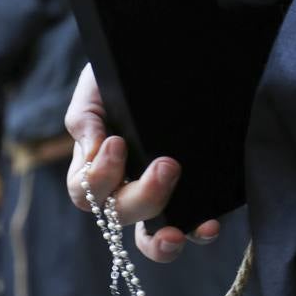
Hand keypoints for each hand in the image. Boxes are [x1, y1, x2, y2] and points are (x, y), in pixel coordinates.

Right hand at [65, 64, 219, 261]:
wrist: (172, 54)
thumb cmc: (126, 72)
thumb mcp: (99, 85)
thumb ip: (86, 118)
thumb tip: (92, 153)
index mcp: (98, 164)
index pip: (85, 192)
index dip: (99, 177)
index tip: (118, 143)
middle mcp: (126, 187)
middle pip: (120, 214)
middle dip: (142, 195)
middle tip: (167, 165)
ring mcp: (161, 197)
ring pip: (150, 238)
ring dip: (161, 241)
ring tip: (175, 233)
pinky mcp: (193, 198)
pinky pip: (193, 228)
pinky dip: (198, 233)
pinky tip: (209, 225)